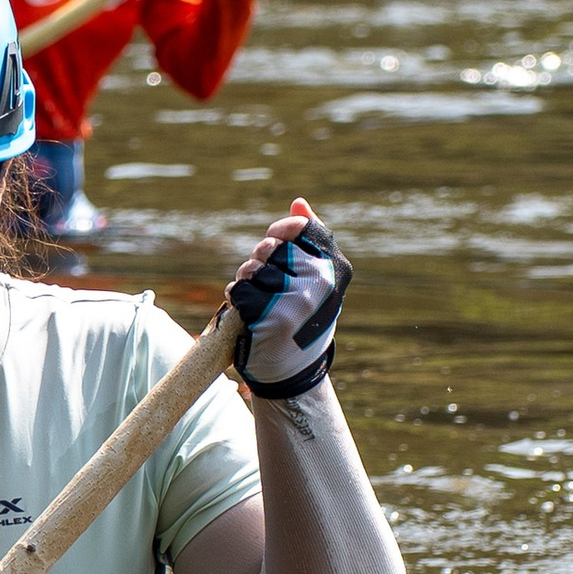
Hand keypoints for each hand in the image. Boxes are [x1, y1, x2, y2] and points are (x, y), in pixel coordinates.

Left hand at [228, 201, 350, 402]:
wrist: (292, 372)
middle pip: (271, 248)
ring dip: (246, 282)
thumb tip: (298, 202)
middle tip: (264, 282)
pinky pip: (241, 291)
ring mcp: (299, 300)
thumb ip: (309, 241)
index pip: (300, 228)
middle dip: (259, 261)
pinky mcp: (275, 317)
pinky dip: (238, 300)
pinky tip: (249, 314)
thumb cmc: (300, 320)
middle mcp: (321, 282)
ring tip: (258, 301)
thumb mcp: (314, 280)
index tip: (272, 242)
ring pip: (253, 269)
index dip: (279, 231)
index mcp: (334, 269)